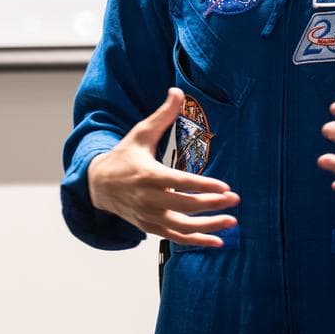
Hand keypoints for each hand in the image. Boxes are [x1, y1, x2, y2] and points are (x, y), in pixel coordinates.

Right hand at [88, 87, 239, 246]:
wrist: (99, 185)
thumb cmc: (124, 157)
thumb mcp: (140, 133)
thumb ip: (162, 115)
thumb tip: (177, 91)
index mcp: (148, 175)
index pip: (180, 183)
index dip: (204, 186)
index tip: (225, 186)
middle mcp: (149, 199)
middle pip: (185, 206)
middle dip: (213, 204)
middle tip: (235, 199)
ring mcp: (149, 216)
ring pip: (183, 227)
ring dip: (209, 227)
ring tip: (232, 221)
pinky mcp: (151, 228)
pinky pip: (176, 238)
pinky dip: (197, 241)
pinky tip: (217, 241)